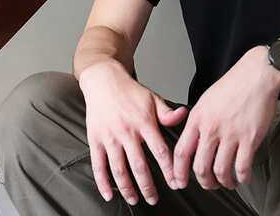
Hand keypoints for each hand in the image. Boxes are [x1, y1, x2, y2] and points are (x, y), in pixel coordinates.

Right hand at [77, 61, 187, 205]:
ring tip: (136, 199)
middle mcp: (127, 132)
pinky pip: (98, 165)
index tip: (176, 182)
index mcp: (144, 122)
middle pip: (138, 165)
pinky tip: (110, 195)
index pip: (159, 150)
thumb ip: (167, 113)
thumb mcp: (153, 98)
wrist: (103, 80)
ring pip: (118, 169)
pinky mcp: (95, 140)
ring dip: (127, 188)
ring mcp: (109, 138)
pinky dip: (103, 183)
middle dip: (148, 186)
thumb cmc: (131, 91)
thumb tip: (184, 115)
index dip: (168, 169)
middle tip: (154, 200)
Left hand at [172, 46, 279, 190]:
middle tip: (209, 184)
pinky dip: (242, 177)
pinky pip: (243, 166)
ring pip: (221, 170)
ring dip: (224, 182)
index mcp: (198, 119)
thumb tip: (193, 141)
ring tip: (228, 182)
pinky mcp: (250, 138)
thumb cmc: (234, 84)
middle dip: (204, 182)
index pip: (181, 152)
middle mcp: (212, 128)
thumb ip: (197, 122)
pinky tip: (243, 177)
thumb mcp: (206, 100)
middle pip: (200, 167)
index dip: (179, 172)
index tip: (180, 182)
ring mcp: (231, 134)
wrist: (258, 74)